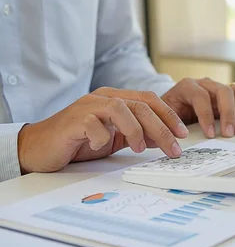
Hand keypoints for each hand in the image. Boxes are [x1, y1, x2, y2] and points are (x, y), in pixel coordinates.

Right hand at [17, 87, 188, 173]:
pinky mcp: (73, 120)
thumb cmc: (79, 142)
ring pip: (122, 109)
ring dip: (136, 130)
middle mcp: (103, 98)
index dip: (169, 116)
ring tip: (140, 148)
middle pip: (141, 106)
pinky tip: (102, 146)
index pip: (149, 100)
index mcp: (116, 99)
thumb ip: (138, 134)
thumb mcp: (115, 138)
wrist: (39, 148)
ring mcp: (88, 107)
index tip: (183, 134)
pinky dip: (102, 136)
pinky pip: (94, 124)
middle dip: (162, 128)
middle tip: (174, 148)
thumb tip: (165, 139)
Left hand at [161, 78, 234, 137]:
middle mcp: (206, 84)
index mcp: (187, 86)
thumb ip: (172, 125)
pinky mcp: (231, 95)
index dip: (206, 115)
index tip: (210, 134)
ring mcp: (220, 88)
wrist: (172, 109)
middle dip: (229, 113)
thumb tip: (181, 138)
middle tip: (229, 133)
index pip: (201, 96)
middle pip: (224, 91)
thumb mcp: (164, 119)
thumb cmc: (168, 115)